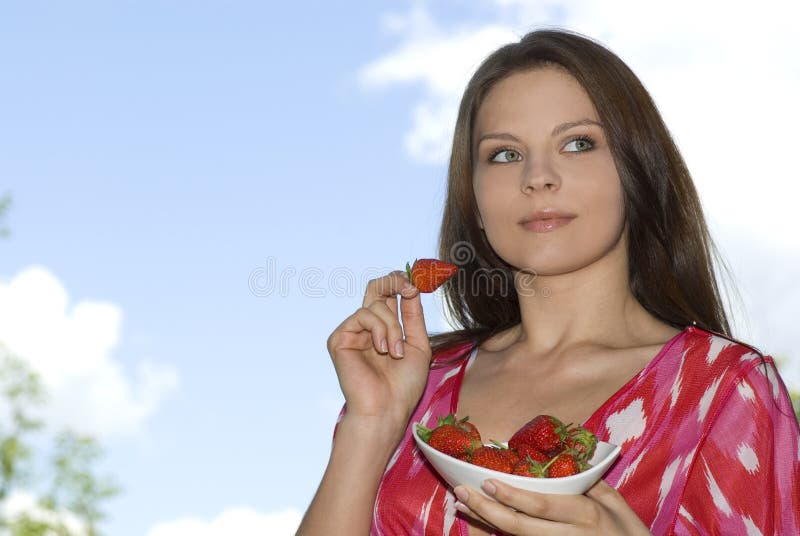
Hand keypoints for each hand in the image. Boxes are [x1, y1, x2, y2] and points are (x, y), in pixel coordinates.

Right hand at [327, 270, 430, 426]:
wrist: (387, 408)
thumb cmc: (404, 385)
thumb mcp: (418, 345)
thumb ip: (413, 317)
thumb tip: (412, 288)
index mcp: (385, 330)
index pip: (389, 296)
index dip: (400, 283)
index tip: (416, 284)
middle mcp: (367, 328)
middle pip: (375, 288)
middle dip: (394, 281)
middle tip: (409, 286)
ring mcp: (352, 332)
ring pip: (375, 305)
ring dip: (392, 326)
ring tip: (396, 352)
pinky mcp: (340, 338)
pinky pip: (363, 315)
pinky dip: (379, 329)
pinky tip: (383, 349)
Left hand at [452, 478, 651, 534]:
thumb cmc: (631, 535)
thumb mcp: (616, 505)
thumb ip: (590, 483)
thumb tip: (563, 460)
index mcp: (585, 514)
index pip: (542, 504)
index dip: (512, 495)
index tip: (487, 481)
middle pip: (521, 526)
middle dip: (487, 510)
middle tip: (461, 493)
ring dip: (487, 524)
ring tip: (463, 507)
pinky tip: (482, 526)